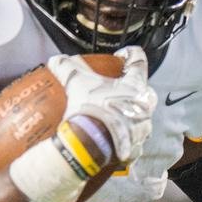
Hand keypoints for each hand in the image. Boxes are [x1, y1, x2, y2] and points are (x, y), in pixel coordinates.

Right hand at [47, 45, 156, 163]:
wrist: (90, 145)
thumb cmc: (90, 110)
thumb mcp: (76, 83)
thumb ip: (67, 67)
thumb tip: (56, 60)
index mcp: (137, 86)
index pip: (139, 60)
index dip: (129, 54)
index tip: (119, 56)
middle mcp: (145, 106)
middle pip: (142, 90)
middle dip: (129, 89)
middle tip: (113, 89)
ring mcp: (142, 129)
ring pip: (138, 116)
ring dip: (126, 113)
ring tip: (109, 114)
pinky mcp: (135, 147)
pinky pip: (131, 138)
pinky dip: (121, 136)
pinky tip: (109, 135)